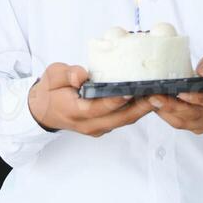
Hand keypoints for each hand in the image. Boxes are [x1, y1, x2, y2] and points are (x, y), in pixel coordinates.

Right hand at [27, 63, 152, 135]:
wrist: (43, 110)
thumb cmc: (49, 90)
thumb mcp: (52, 76)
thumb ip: (67, 74)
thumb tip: (81, 75)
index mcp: (72, 110)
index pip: (96, 108)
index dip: (114, 101)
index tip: (131, 90)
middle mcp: (87, 124)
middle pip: (117, 118)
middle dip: (139, 107)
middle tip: (157, 92)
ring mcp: (96, 128)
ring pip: (123, 121)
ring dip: (142, 109)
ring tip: (159, 94)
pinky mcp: (103, 126)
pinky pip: (122, 120)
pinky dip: (136, 110)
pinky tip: (148, 97)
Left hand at [148, 52, 202, 134]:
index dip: (197, 98)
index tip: (180, 92)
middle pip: (195, 114)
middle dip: (172, 106)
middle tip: (153, 97)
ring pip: (185, 122)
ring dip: (166, 112)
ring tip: (150, 100)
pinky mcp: (198, 127)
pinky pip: (181, 124)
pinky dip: (167, 115)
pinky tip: (156, 106)